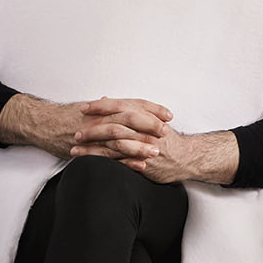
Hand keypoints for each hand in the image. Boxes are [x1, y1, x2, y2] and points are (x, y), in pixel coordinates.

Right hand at [0, 94, 172, 159]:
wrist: (43, 124)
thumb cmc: (65, 116)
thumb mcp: (87, 109)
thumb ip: (103, 107)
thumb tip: (111, 100)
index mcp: (104, 106)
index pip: (133, 104)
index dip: (152, 109)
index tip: (168, 114)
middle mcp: (101, 116)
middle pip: (131, 118)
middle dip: (151, 125)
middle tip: (166, 132)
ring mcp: (95, 132)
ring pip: (122, 138)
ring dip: (141, 145)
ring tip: (157, 151)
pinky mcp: (89, 148)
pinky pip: (110, 155)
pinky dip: (126, 160)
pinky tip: (140, 165)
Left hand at [80, 115, 237, 185]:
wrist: (187, 158)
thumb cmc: (167, 139)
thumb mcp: (150, 118)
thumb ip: (128, 108)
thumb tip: (105, 98)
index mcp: (146, 116)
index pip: (120, 107)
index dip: (101, 107)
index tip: (85, 108)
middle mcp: (145, 131)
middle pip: (114, 126)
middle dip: (93, 129)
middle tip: (76, 131)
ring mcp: (143, 148)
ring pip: (114, 145)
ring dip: (92, 148)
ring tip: (75, 148)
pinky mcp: (142, 164)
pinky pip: (119, 163)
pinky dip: (102, 162)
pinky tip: (88, 163)